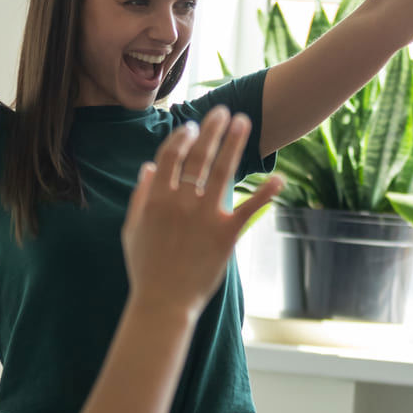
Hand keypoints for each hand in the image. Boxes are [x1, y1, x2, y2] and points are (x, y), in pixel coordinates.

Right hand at [123, 108, 284, 314]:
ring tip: (244, 122)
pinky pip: (248, 208)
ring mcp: (204, 217)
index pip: (170, 156)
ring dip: (234, 143)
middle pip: (199, 156)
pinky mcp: (226, 234)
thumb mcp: (132, 229)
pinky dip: (265, 192)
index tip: (191, 126)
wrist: (163, 303)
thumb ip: (140, 196)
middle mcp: (181, 202)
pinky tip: (279, 178)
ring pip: (222, 171)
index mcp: (157, 198)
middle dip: (212, 130)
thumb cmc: (145, 268)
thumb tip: (148, 167)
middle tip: (224, 110)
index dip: (181, 138)